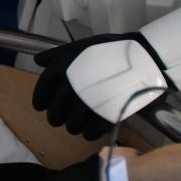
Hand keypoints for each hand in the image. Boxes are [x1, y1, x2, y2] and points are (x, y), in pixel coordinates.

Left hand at [32, 33, 171, 138]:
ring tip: (83, 119)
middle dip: (59, 117)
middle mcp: (70, 87)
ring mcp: (87, 103)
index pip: (41, 95)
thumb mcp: (80, 46)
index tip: (44, 107)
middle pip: (54, 116)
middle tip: (67, 115)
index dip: (41, 104)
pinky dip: (89, 132)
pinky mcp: (105, 116)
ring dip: (75, 126)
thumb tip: (38, 60)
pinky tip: (94, 125)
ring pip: (71, 127)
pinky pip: (88, 134)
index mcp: (60, 70)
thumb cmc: (109, 50)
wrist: (142, 57)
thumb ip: (56, 55)